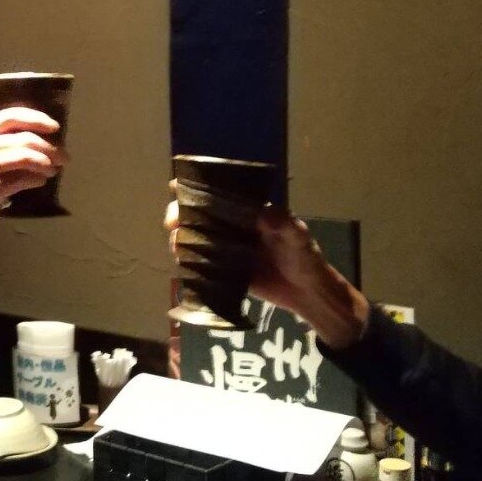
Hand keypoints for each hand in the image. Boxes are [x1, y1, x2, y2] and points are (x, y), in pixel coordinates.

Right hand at [0, 107, 66, 241]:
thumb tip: (34, 148)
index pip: (11, 115)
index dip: (37, 119)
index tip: (55, 127)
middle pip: (25, 137)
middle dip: (50, 146)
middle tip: (63, 156)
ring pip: (27, 155)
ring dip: (47, 163)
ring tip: (54, 170)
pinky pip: (23, 179)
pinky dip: (37, 179)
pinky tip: (41, 182)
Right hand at [164, 184, 368, 348]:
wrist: (308, 293)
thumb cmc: (305, 257)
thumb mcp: (298, 237)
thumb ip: (284, 224)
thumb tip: (263, 212)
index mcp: (249, 211)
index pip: (219, 193)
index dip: (196, 189)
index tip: (177, 187)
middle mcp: (233, 226)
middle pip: (199, 215)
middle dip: (181, 214)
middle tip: (173, 221)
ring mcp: (226, 249)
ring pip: (195, 238)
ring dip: (182, 238)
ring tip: (176, 244)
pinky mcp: (223, 272)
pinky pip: (201, 264)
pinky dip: (189, 262)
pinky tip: (182, 262)